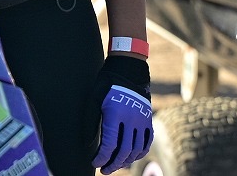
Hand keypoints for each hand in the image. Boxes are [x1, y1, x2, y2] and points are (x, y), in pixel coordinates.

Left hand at [84, 55, 152, 172]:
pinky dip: (139, 154)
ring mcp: (142, 121)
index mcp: (115, 114)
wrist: (128, 71)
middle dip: (113, 163)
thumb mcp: (94, 99)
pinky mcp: (148, 121)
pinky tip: (130, 158)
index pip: (109, 143)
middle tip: (104, 170)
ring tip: (115, 165)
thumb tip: (88, 144)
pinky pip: (146, 143)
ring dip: (125, 161)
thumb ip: (91, 122)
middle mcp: (131, 119)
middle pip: (124, 150)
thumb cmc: (106, 84)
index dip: (102, 157)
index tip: (95, 162)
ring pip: (136, 150)